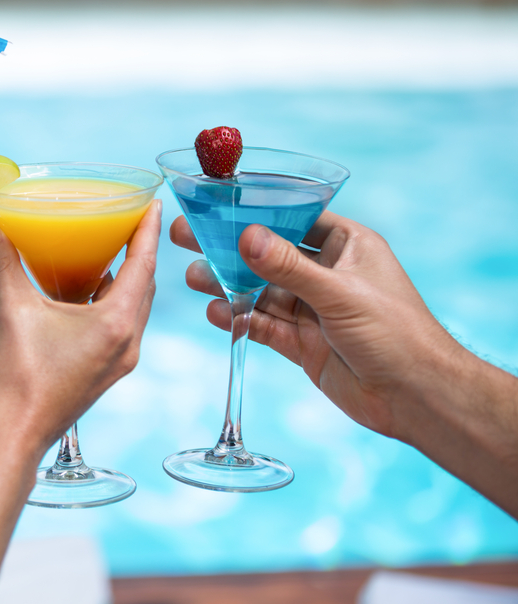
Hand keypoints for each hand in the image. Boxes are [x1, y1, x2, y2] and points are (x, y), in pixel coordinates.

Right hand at [0, 200, 160, 455]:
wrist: (16, 434)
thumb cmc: (19, 378)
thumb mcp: (13, 312)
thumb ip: (5, 266)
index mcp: (116, 324)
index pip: (143, 266)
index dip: (147, 231)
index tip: (153, 203)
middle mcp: (128, 342)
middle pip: (145, 285)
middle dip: (140, 251)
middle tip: (130, 220)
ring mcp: (120, 359)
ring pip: (135, 307)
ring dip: (127, 277)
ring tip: (111, 249)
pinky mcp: (106, 370)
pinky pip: (121, 324)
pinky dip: (113, 301)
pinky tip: (89, 289)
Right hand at [170, 211, 457, 440]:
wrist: (415, 398)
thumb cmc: (396, 334)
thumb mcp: (339, 293)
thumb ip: (289, 267)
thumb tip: (246, 237)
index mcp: (348, 246)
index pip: (295, 219)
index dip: (257, 212)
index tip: (217, 205)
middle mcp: (328, 274)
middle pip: (269, 255)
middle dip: (229, 248)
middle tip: (187, 237)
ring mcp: (313, 310)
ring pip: (261, 291)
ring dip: (227, 284)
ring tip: (192, 277)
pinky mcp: (302, 343)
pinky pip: (264, 324)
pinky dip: (239, 318)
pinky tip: (215, 311)